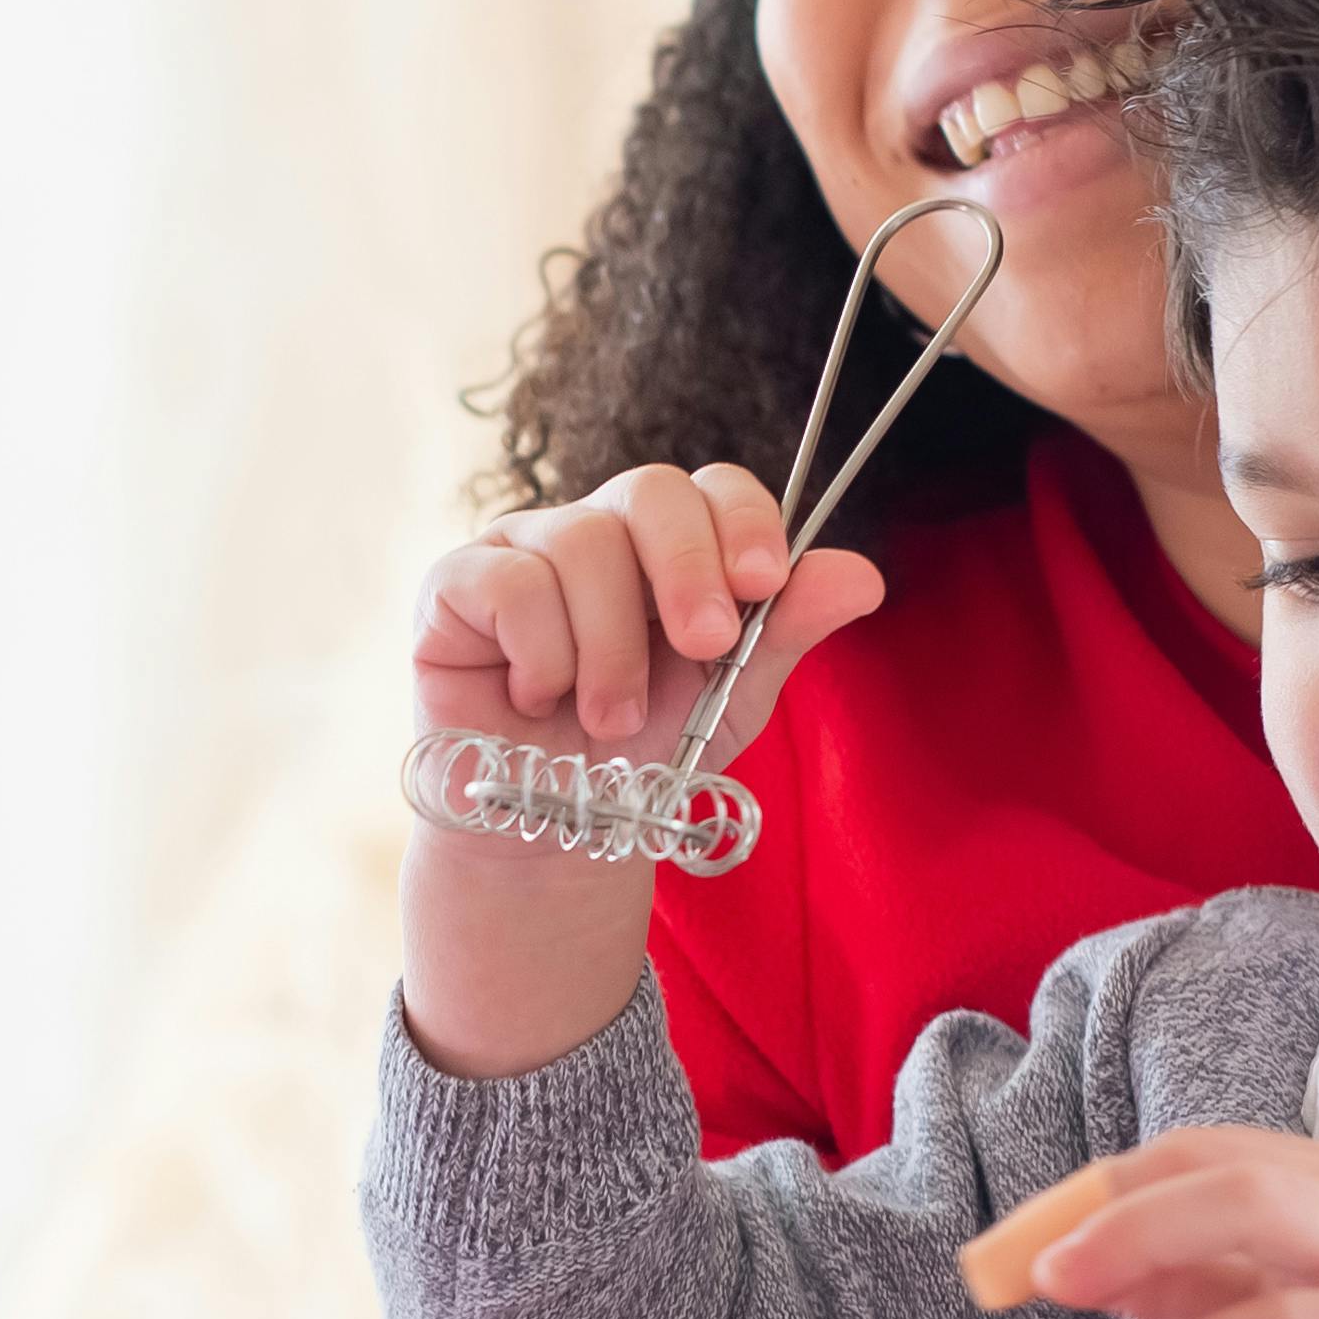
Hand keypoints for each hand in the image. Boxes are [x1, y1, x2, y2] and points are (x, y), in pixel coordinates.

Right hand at [397, 463, 884, 1078]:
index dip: (743, 521)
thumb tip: (864, 575)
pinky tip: (536, 700)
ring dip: (611, 650)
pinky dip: (542, 654)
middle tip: (704, 647)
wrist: (557, 832)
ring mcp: (520, 549)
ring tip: (610, 720)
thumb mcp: (730, 699)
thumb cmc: (641, 755)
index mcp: (667, 546)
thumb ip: (784, 632)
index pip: (711, 487)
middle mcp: (594, 530)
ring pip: (581, 544)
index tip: (766, 583)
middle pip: (649, 490)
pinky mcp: (454, 583)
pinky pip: (509, 584)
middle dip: (687, 569)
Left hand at [1025, 1128, 1318, 1318]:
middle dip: (1111, 1206)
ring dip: (1150, 1246)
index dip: (1098, 1188)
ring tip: (1072, 1298)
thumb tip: (1083, 1263)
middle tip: (1028, 1265)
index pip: (1200, 1152)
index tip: (1013, 1244)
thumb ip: (1201, 1289)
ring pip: (1265, 1212)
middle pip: (1223, 1167)